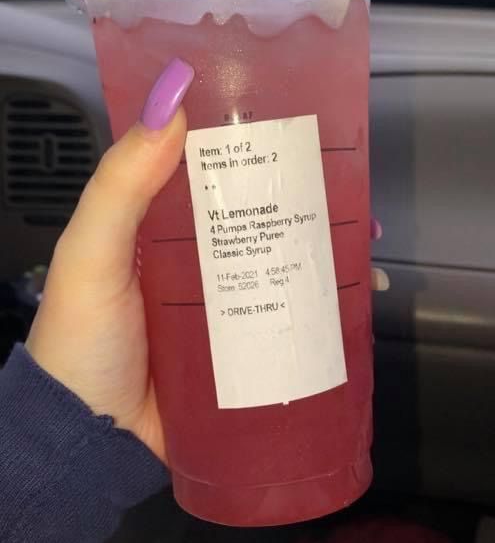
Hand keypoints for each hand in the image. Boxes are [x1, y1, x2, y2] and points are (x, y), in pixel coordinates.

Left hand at [26, 53, 385, 464]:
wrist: (91, 443)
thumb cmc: (82, 341)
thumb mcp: (91, 253)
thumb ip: (121, 183)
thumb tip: (169, 99)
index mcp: (159, 225)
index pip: (210, 169)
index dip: (250, 143)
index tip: (294, 121)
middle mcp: (196, 256)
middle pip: (258, 214)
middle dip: (305, 197)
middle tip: (346, 185)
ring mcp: (225, 302)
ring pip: (283, 261)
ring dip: (325, 247)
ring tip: (364, 238)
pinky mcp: (246, 346)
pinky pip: (291, 315)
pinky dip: (326, 303)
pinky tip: (357, 293)